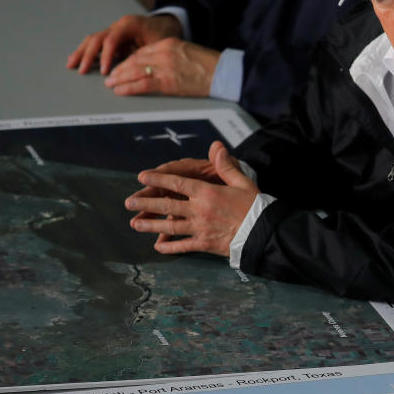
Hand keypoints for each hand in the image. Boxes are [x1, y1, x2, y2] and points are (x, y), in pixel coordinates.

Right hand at [66, 14, 181, 74]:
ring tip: (71, 64)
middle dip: (88, 55)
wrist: (167, 24)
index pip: (111, 40)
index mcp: (129, 24)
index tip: (105, 71)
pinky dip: (86, 51)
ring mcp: (114, 30)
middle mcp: (118, 26)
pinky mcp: (112, 37)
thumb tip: (132, 69)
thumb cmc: (164, 33)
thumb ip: (144, 54)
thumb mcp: (158, 43)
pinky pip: (96, 43)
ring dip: (81, 52)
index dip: (106, 56)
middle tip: (82, 70)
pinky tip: (77, 59)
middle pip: (97, 39)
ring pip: (93, 40)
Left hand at [104, 38, 219, 96]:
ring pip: (134, 71)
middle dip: (120, 69)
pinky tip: (119, 91)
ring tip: (110, 84)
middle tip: (110, 76)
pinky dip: (127, 88)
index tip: (121, 66)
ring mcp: (163, 67)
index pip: (142, 51)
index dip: (128, 60)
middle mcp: (163, 53)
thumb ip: (169, 56)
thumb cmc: (208, 65)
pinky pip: (141, 84)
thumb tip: (155, 66)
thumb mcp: (186, 52)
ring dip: (119, 79)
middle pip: (134, 60)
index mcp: (168, 43)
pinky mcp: (166, 82)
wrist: (221, 72)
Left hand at [125, 141, 257, 256]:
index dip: (158, 179)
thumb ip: (225, 165)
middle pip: (166, 205)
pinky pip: (183, 246)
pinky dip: (169, 247)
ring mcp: (200, 229)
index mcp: (207, 192)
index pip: (176, 183)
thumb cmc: (254, 205)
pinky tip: (157, 247)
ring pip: (169, 227)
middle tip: (128, 203)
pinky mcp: (204, 244)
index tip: (142, 176)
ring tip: (134, 224)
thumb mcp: (241, 181)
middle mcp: (199, 210)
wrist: (264, 232)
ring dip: (150, 225)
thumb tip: (216, 146)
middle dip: (145, 203)